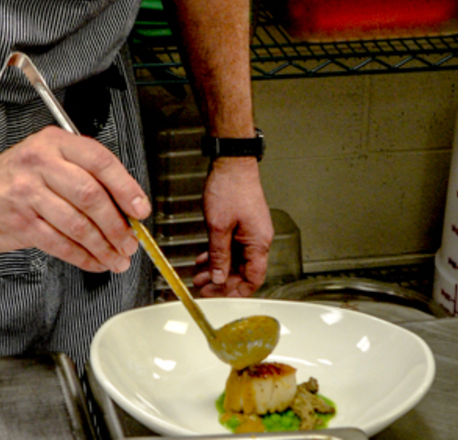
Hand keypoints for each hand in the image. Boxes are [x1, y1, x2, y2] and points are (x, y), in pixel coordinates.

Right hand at [0, 125, 151, 274]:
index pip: (99, 160)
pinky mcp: (20, 223)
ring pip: (77, 224)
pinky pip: (60, 244)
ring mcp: (28, 194)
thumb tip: (125, 204)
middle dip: (117, 224)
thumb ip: (84, 171)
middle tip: (130, 241)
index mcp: (55, 142)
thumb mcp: (49, 155)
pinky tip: (94, 261)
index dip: (125, 187)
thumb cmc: (17, 174)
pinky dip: (83, 256)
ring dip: (103, 245)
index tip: (141, 208)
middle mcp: (41, 164)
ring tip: (117, 256)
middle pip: (90, 195)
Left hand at [192, 158, 272, 296]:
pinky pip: (231, 246)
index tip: (218, 296)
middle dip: (222, 281)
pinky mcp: (242, 223)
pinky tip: (203, 258)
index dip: (236, 291)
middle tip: (203, 288)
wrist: (232, 162)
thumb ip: (219, 255)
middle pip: (243, 270)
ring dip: (217, 268)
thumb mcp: (219, 226)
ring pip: (235, 259)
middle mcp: (258, 238)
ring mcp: (250, 230)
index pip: (253, 278)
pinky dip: (217, 254)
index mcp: (259, 242)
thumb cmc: (230, 187)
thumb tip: (219, 277)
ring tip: (199, 276)